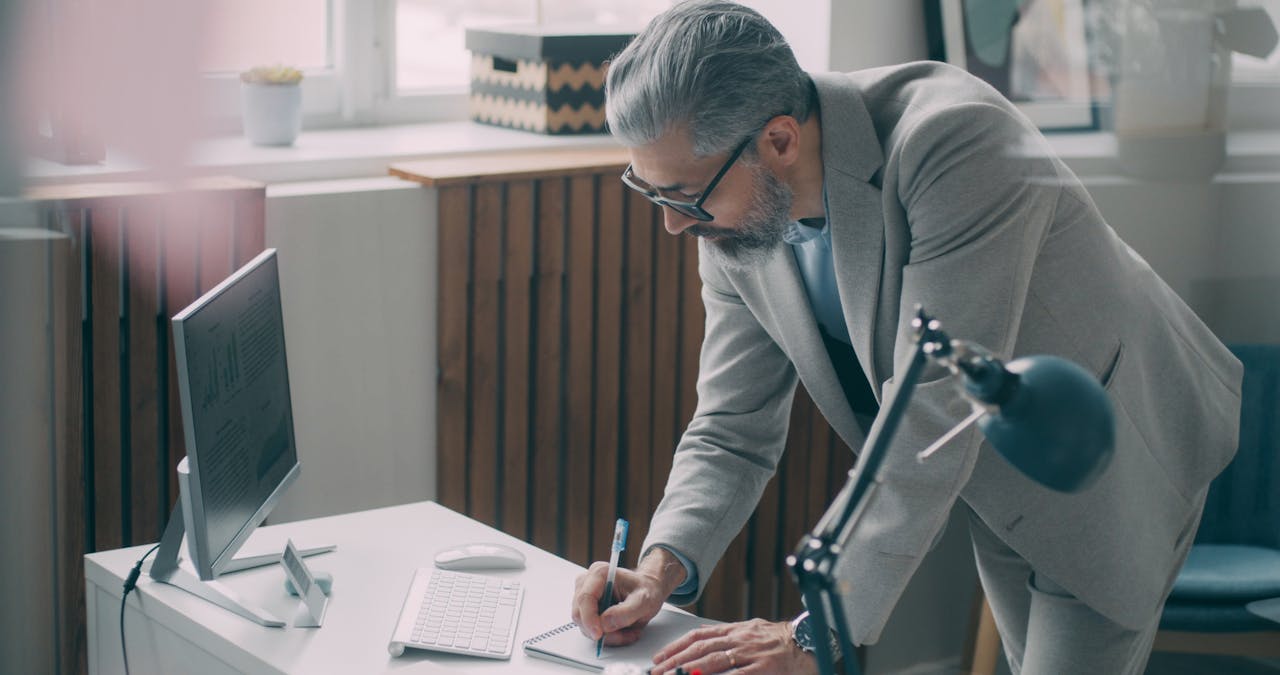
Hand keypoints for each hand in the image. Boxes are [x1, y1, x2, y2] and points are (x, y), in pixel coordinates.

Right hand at [571, 551, 679, 645]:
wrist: (649, 591)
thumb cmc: (647, 590)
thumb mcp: (644, 601)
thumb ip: (625, 612)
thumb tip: (604, 624)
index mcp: (599, 573)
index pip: (584, 598)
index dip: (589, 619)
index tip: (599, 635)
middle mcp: (587, 582)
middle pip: (580, 614)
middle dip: (601, 630)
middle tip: (624, 635)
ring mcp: (585, 596)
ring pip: (584, 625)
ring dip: (607, 635)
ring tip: (628, 631)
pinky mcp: (587, 609)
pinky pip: (590, 629)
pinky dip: (607, 635)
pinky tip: (622, 630)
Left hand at [650, 619, 817, 674]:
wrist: (809, 642)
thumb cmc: (780, 640)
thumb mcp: (751, 631)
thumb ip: (728, 636)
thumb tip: (701, 638)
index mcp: (735, 629)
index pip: (698, 636)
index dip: (676, 647)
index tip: (659, 658)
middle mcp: (739, 639)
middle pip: (700, 649)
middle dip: (674, 661)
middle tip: (657, 672)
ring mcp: (750, 654)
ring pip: (712, 662)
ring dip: (687, 671)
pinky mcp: (762, 670)